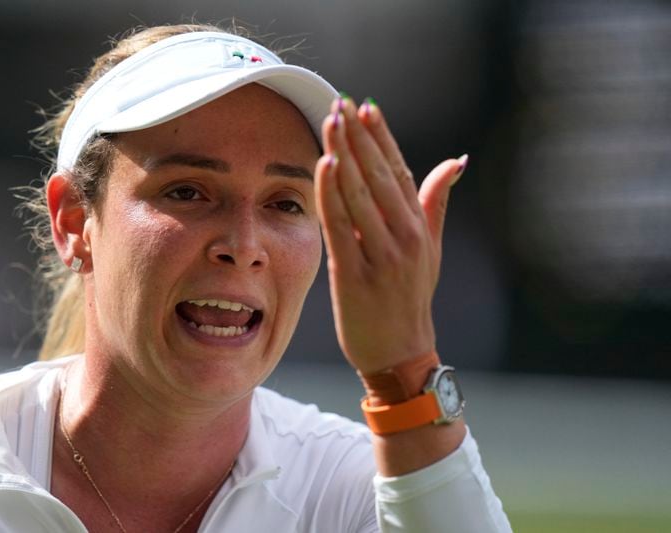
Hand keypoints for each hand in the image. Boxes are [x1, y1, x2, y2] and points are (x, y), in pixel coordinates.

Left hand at [314, 96, 465, 374]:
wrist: (400, 352)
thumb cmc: (411, 298)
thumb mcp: (431, 249)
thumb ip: (436, 202)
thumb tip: (456, 160)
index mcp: (419, 227)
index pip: (400, 170)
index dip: (383, 137)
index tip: (366, 106)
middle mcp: (404, 237)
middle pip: (378, 175)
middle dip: (358, 137)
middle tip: (340, 103)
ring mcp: (381, 255)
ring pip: (359, 194)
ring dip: (343, 154)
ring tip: (330, 122)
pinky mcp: (355, 275)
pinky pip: (341, 226)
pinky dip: (331, 193)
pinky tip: (323, 165)